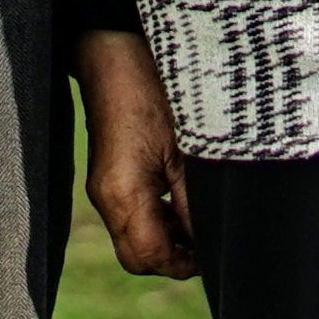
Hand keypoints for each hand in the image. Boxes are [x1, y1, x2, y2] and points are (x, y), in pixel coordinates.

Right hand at [78, 31, 197, 278]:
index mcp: (122, 193)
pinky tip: (183, 201)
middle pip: (137, 256)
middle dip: (174, 259)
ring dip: (168, 239)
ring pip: (133, 239)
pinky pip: (131, 217)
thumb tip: (209, 242)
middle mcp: (106, 197)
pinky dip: (158, 220)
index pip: (149, 256)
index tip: (215, 255)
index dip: (184, 264)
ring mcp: (104, 189)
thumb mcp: (187, 150)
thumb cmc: (153, 91)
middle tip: (209, 243)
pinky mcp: (109, 177)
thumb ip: (195, 203)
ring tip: (200, 220)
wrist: (116, 53)